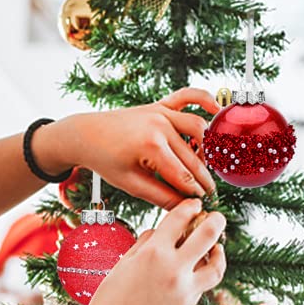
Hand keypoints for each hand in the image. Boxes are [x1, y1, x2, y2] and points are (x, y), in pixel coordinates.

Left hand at [41, 88, 218, 209]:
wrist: (86, 134)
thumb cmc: (105, 160)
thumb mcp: (130, 184)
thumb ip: (160, 196)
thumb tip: (184, 208)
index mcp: (151, 147)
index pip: (183, 176)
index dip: (194, 193)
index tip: (202, 205)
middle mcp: (160, 125)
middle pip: (192, 157)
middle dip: (203, 178)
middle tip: (209, 194)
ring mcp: (161, 112)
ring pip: (197, 129)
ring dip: (206, 148)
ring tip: (204, 167)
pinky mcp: (160, 105)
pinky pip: (187, 96)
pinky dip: (204, 99)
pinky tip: (217, 109)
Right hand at [76, 199, 226, 304]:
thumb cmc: (110, 300)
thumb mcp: (123, 263)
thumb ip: (145, 244)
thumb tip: (159, 232)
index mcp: (153, 252)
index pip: (180, 218)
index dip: (190, 206)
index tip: (194, 205)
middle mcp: (173, 268)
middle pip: (208, 234)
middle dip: (216, 221)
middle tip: (217, 218)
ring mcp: (184, 290)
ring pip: (216, 265)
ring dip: (219, 252)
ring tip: (216, 247)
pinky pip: (202, 285)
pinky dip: (202, 274)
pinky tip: (198, 271)